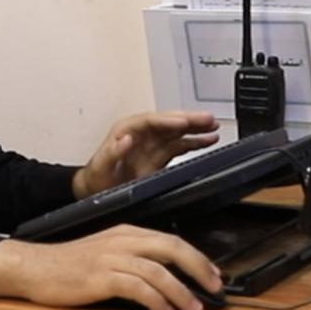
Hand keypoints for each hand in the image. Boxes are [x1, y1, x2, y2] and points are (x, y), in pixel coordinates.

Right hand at [0, 225, 223, 309]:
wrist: (34, 267)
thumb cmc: (69, 266)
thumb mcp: (106, 254)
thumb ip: (134, 260)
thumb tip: (167, 279)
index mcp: (126, 233)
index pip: (171, 240)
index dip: (197, 258)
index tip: (214, 276)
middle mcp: (122, 241)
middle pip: (171, 248)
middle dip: (199, 268)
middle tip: (215, 288)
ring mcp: (110, 258)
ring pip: (157, 270)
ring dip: (180, 291)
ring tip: (194, 309)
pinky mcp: (99, 277)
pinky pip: (135, 286)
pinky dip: (155, 300)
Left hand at [71, 111, 219, 200]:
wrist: (96, 192)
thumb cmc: (96, 178)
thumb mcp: (100, 166)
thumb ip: (112, 152)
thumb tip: (126, 139)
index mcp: (126, 130)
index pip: (151, 120)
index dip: (168, 120)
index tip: (183, 122)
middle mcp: (142, 134)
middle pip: (168, 122)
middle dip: (188, 119)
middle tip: (207, 118)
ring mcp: (153, 144)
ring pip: (178, 132)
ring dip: (196, 128)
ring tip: (214, 126)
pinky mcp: (160, 156)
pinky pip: (181, 145)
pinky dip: (195, 142)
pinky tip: (209, 140)